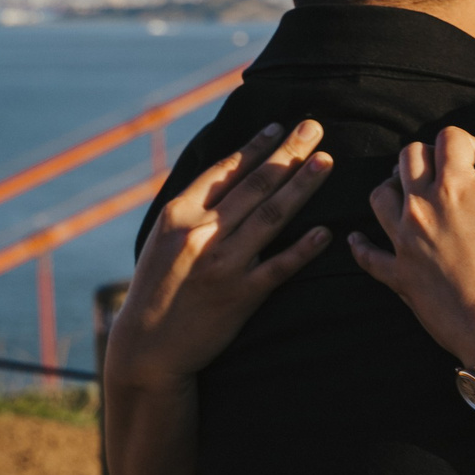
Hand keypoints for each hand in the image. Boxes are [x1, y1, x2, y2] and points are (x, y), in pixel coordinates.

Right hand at [108, 120, 333, 388]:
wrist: (148, 347)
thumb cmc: (158, 289)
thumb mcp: (161, 241)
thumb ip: (192, 212)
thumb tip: (225, 178)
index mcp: (179, 215)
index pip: (224, 172)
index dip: (255, 148)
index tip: (279, 127)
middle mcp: (201, 234)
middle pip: (255, 186)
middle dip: (288, 153)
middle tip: (314, 128)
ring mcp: (223, 264)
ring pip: (271, 217)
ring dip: (302, 186)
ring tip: (326, 162)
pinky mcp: (241, 295)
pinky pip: (279, 266)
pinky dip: (303, 248)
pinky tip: (325, 232)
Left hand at [348, 127, 474, 363]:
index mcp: (456, 187)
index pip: (449, 139)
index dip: (465, 141)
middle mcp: (421, 207)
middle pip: (408, 158)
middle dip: (427, 155)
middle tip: (445, 171)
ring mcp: (404, 240)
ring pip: (379, 195)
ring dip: (393, 186)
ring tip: (408, 193)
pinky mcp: (397, 273)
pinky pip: (366, 254)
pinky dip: (360, 244)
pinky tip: (358, 238)